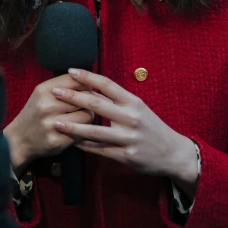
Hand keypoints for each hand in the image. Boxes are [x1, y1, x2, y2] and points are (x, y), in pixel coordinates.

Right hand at [3, 74, 94, 174]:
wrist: (18, 140)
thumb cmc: (35, 113)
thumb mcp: (42, 94)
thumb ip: (63, 85)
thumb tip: (90, 81)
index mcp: (43, 90)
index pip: (75, 80)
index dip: (86, 84)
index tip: (88, 88)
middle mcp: (46, 106)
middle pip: (84, 97)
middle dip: (89, 101)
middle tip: (86, 105)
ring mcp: (51, 124)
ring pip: (87, 115)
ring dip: (88, 116)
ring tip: (82, 117)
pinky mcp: (57, 141)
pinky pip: (82, 132)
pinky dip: (83, 130)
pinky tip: (77, 129)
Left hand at [53, 70, 198, 193]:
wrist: (173, 153)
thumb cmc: (151, 127)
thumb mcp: (137, 108)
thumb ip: (116, 100)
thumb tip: (91, 88)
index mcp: (133, 102)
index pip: (107, 84)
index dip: (88, 77)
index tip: (71, 71)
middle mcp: (131, 117)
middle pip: (97, 104)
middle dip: (74, 97)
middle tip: (55, 91)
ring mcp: (128, 138)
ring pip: (96, 131)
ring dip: (73, 127)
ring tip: (56, 122)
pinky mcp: (126, 156)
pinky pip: (100, 150)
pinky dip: (85, 146)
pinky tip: (71, 143)